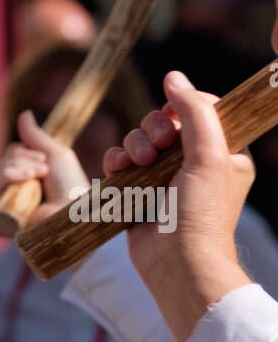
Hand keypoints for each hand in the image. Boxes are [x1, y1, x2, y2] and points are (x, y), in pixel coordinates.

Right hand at [0, 111, 89, 227]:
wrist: (74, 213)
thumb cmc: (71, 187)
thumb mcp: (54, 154)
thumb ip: (35, 136)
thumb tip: (24, 114)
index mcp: (30, 176)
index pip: (12, 154)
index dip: (24, 152)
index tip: (45, 161)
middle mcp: (18, 190)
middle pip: (4, 160)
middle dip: (22, 159)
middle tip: (44, 171)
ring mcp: (9, 203)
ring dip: (18, 167)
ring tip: (36, 177)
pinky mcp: (2, 215)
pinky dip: (7, 177)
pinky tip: (24, 181)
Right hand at [100, 70, 253, 341]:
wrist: (176, 265)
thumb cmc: (202, 214)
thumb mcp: (209, 156)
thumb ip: (194, 111)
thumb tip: (173, 76)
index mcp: (224, 153)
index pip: (201, 111)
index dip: (183, 108)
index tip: (176, 120)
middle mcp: (195, 163)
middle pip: (165, 122)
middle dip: (154, 129)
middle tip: (157, 147)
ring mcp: (164, 177)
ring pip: (140, 139)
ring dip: (134, 144)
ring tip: (138, 163)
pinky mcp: (138, 191)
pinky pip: (120, 160)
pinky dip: (117, 161)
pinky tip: (119, 170)